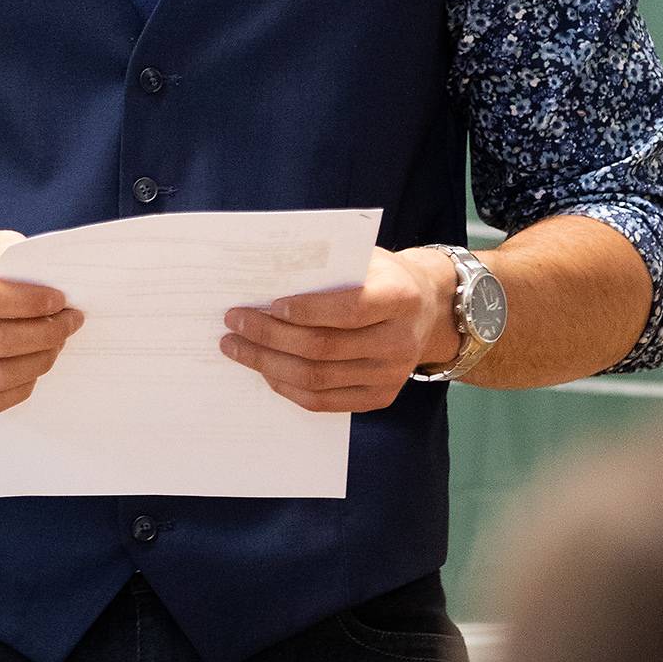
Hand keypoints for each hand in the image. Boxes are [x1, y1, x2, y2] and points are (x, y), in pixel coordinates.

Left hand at [221, 246, 458, 412]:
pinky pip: (324, 402)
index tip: (270, 305)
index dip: (307, 310)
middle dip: (270, 336)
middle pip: (324, 348)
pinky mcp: (380, 397)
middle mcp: (399, 341)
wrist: (428, 311)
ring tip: (237, 348)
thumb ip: (328, 268)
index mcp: (400, 298)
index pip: (349, 310)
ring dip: (267, 364)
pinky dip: (287, 386)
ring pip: (317, 378)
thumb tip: (266, 277)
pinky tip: (265, 369)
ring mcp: (390, 375)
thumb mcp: (366, 259)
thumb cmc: (383, 278)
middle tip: (234, 322)